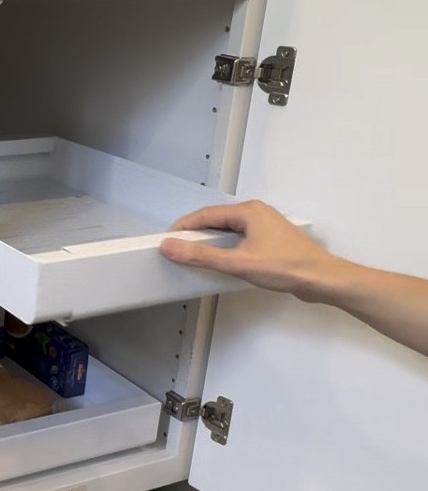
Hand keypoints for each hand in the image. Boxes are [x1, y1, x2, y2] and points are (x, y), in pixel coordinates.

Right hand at [161, 200, 340, 296]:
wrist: (321, 279)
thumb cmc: (285, 268)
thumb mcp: (237, 263)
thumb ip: (201, 256)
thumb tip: (171, 246)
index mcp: (248, 211)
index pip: (206, 214)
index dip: (184, 227)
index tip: (168, 240)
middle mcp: (257, 212)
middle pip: (217, 219)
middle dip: (196, 234)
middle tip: (180, 250)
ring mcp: (266, 225)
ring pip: (230, 229)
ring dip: (212, 241)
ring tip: (197, 257)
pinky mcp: (271, 239)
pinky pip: (241, 237)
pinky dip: (227, 247)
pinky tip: (223, 261)